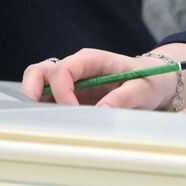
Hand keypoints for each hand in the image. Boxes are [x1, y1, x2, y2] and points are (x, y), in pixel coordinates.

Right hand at [21, 48, 180, 109]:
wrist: (154, 81)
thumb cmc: (149, 81)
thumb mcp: (143, 89)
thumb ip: (124, 97)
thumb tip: (101, 111)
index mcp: (91, 60)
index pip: (63, 70)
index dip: (61, 91)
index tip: (72, 112)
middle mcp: (75, 67)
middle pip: (39, 71)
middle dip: (31, 91)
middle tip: (37, 115)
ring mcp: (70, 81)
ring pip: (38, 84)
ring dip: (35, 103)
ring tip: (44, 123)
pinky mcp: (70, 95)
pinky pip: (48, 100)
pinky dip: (44, 111)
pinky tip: (53, 126)